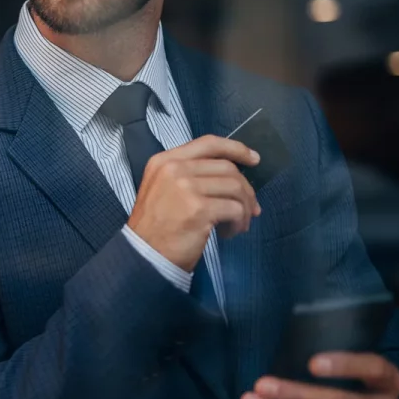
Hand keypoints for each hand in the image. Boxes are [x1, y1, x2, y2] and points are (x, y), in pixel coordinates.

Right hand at [127, 135, 261, 271]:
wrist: (144, 255)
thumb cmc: (156, 226)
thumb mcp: (162, 188)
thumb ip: (189, 174)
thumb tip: (232, 176)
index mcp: (165, 160)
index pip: (208, 143)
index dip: (236, 149)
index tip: (254, 159)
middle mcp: (175, 168)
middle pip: (227, 167)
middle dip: (245, 189)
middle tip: (250, 208)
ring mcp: (186, 187)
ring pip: (235, 187)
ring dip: (244, 208)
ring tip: (238, 223)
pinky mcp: (199, 209)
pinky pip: (235, 209)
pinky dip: (239, 222)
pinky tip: (229, 232)